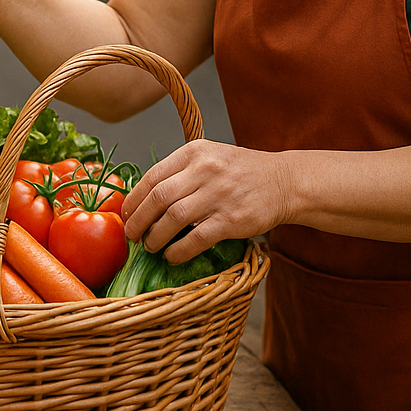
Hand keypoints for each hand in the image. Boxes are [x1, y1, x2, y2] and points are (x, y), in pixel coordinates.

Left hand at [121, 140, 293, 263]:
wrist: (284, 182)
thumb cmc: (242, 172)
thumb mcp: (210, 156)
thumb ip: (181, 171)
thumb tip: (145, 198)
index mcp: (194, 152)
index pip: (152, 176)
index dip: (133, 200)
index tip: (126, 214)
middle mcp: (204, 170)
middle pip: (157, 198)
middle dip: (138, 220)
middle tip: (132, 235)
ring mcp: (218, 195)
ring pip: (172, 219)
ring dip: (155, 237)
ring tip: (150, 246)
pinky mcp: (231, 220)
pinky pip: (195, 239)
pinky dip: (178, 251)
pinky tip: (171, 257)